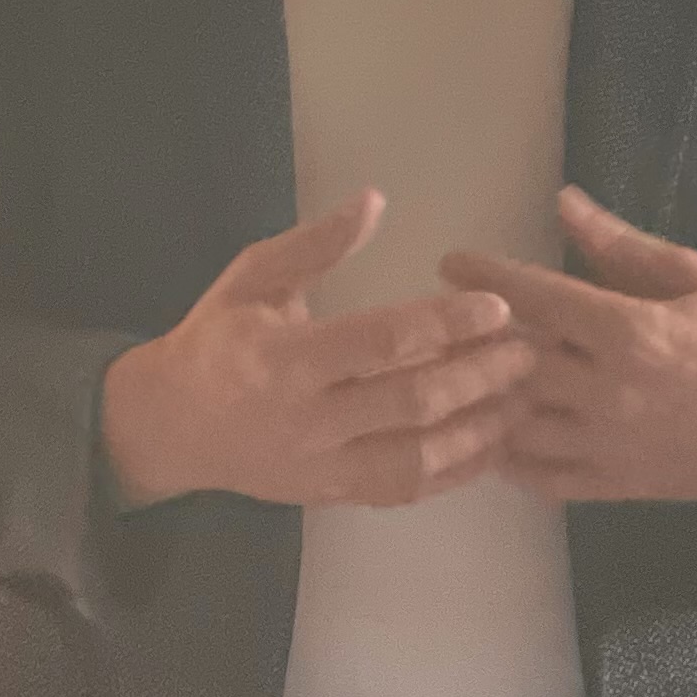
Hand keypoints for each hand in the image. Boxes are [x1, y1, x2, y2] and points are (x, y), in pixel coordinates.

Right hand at [98, 190, 532, 509]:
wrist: (169, 427)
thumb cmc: (215, 341)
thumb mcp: (250, 278)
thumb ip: (314, 245)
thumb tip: (375, 200)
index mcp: (287, 359)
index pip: (380, 341)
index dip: (444, 324)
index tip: (496, 306)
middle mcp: (308, 419)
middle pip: (410, 403)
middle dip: (478, 377)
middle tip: (527, 351)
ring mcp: (322, 467)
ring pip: (416, 458)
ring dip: (478, 430)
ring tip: (522, 399)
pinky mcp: (333, 496)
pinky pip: (405, 490)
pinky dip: (455, 472)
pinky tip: (492, 444)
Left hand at [443, 187, 696, 507]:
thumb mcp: (693, 277)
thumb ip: (621, 246)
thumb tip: (564, 203)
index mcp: (631, 330)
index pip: (539, 298)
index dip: (488, 277)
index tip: (451, 264)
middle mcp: (610, 389)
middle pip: (515, 364)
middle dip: (469, 341)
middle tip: (439, 324)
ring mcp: (608, 443)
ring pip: (518, 426)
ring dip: (481, 401)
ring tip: (453, 379)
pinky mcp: (614, 483)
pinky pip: (542, 477)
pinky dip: (509, 460)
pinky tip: (492, 435)